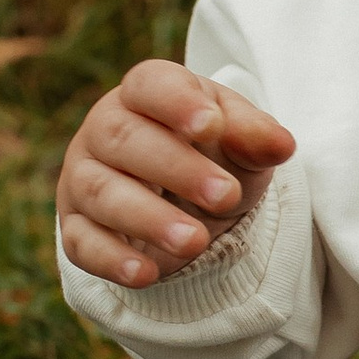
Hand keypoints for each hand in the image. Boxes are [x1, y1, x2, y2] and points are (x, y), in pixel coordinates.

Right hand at [56, 61, 296, 289]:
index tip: (211, 124)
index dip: (177, 102)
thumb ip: (256, 138)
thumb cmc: (211, 156)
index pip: (150, 85)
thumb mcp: (240, 145)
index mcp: (144, 94)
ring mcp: (82, 179)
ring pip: (102, 192)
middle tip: (224, 196)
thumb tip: (282, 145)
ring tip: (195, 242)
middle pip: (124, 139)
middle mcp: (103, 130)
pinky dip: (112, 259)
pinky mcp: (76, 228)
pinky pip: (82, 242)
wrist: (184, 205)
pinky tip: (146, 273)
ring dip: (148, 218)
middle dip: (175, 168)